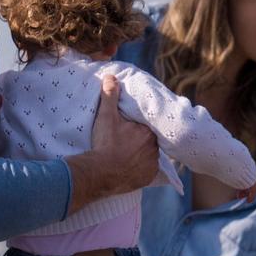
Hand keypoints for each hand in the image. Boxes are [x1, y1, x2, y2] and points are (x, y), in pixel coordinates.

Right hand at [66, 69, 158, 208]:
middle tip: (125, 141)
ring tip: (126, 154)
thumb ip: (110, 96)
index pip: (148, 126)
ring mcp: (152, 165)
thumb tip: (111, 77)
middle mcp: (155, 148)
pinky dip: (140, 168)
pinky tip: (129, 166)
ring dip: (141, 154)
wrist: (100, 172)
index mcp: (148, 132)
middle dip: (140, 140)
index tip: (129, 128)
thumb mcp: (106, 116)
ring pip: (149, 155)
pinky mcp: (147, 178)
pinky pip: (147, 171)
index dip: (139, 126)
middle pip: (149, 140)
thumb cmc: (105, 143)